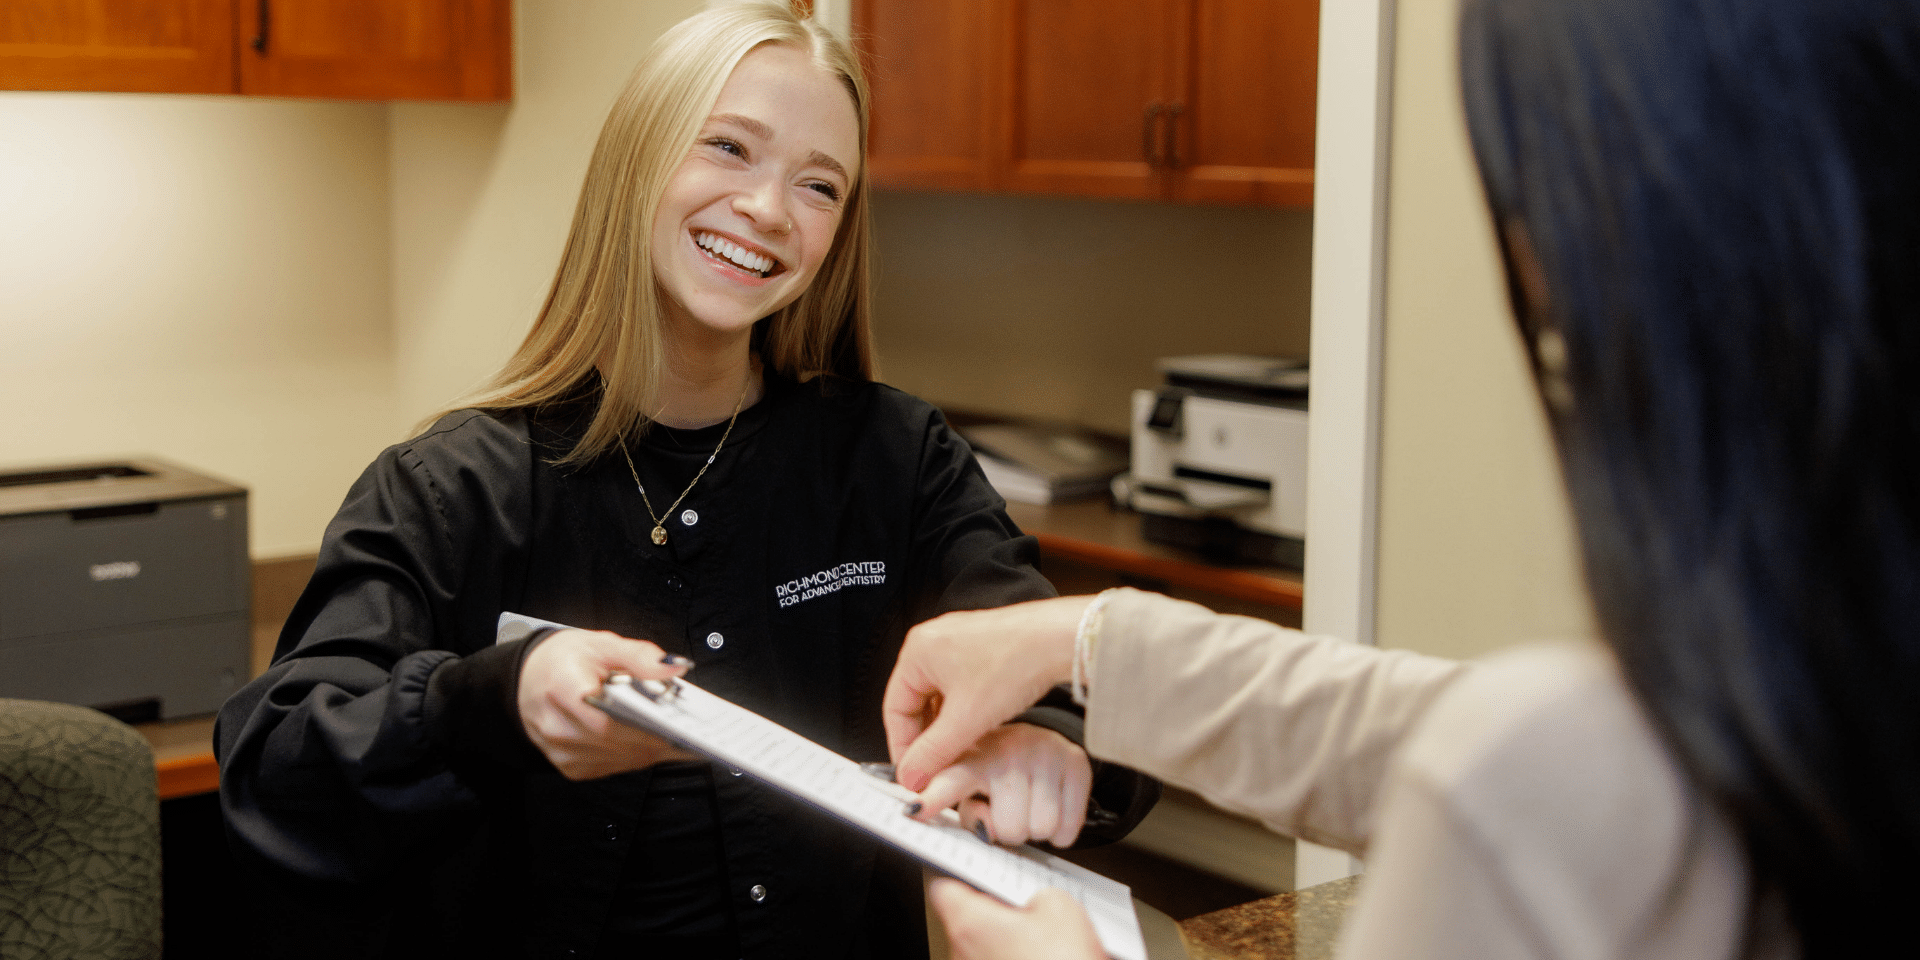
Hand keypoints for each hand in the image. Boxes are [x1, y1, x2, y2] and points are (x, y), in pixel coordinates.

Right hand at [517, 628, 697, 779]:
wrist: (531, 678)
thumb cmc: (565, 661)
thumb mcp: (602, 644)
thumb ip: (640, 655)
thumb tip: (674, 668)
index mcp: (563, 688)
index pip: (612, 719)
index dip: (649, 724)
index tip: (681, 722)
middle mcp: (558, 726)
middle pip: (620, 742)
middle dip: (659, 735)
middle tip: (690, 725)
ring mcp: (563, 751)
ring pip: (622, 760)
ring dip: (650, 748)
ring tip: (673, 730)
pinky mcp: (571, 767)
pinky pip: (614, 767)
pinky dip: (635, 755)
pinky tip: (646, 739)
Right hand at [883, 595, 1093, 790]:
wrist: (1061, 639)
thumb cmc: (1015, 661)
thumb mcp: (966, 720)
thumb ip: (932, 753)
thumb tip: (911, 776)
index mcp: (918, 650)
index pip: (894, 708)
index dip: (903, 747)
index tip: (914, 773)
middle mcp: (935, 641)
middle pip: (917, 703)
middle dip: (928, 739)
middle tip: (938, 769)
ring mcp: (960, 642)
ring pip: (942, 698)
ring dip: (948, 728)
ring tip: (963, 753)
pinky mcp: (984, 648)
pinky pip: (962, 688)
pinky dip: (966, 712)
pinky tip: (980, 731)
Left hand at [910, 723, 1091, 847]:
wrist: (1035, 738)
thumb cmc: (994, 768)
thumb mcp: (969, 781)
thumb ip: (962, 807)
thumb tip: (982, 830)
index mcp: (973, 755)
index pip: (951, 780)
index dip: (933, 798)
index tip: (914, 810)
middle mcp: (1010, 751)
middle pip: (1008, 829)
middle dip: (1006, 829)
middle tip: (1003, 810)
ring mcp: (1045, 755)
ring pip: (1040, 829)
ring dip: (1033, 828)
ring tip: (1026, 805)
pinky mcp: (1076, 763)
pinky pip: (1067, 827)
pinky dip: (1060, 829)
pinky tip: (1049, 807)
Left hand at [929, 879, 1103, 959]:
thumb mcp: (1060, 907)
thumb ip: (1037, 890)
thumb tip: (1037, 896)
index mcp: (968, 923)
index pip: (942, 885)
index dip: (961, 871)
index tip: (973, 866)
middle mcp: (961, 953)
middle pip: (965, 918)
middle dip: (994, 909)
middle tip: (1025, 905)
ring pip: (983, 946)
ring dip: (1007, 939)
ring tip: (1043, 939)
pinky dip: (1014, 958)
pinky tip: (1043, 957)